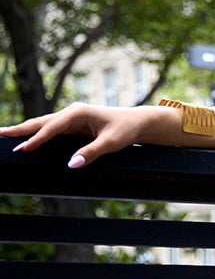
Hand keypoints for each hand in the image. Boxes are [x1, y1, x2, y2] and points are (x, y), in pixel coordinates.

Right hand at [0, 102, 158, 167]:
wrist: (137, 122)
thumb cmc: (125, 130)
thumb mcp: (111, 143)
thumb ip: (91, 153)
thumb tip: (71, 165)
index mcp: (77, 113)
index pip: (51, 128)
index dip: (35, 139)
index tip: (21, 149)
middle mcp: (71, 113)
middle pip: (40, 123)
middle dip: (20, 130)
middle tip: (0, 135)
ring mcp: (71, 119)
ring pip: (43, 125)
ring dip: (25, 131)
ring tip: (6, 136)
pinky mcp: (73, 126)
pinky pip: (51, 131)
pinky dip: (37, 135)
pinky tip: (27, 140)